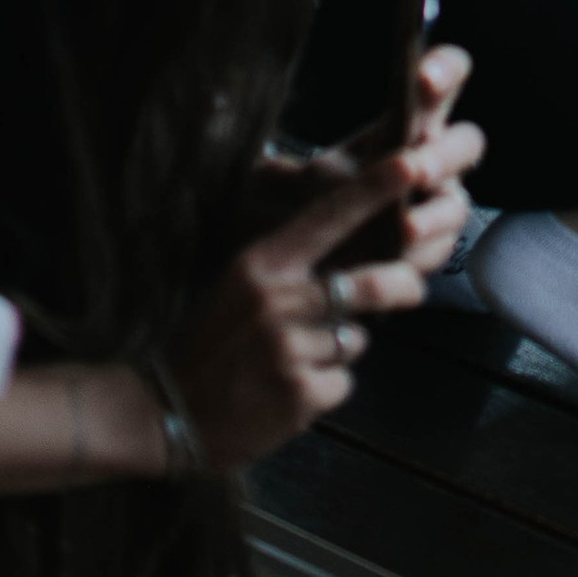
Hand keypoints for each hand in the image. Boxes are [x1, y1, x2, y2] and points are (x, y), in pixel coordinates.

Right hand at [171, 56, 482, 468]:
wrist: (165, 414)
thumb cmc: (211, 344)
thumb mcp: (241, 287)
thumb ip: (293, 268)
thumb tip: (354, 254)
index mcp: (263, 264)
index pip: (329, 217)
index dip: (375, 190)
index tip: (412, 162)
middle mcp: (277, 300)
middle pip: (368, 284)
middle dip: (402, 286)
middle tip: (412, 288)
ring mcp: (288, 348)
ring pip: (354, 340)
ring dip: (340, 351)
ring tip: (300, 360)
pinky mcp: (298, 394)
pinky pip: (341, 384)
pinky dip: (325, 390)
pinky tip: (287, 395)